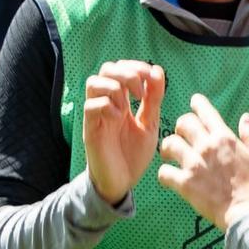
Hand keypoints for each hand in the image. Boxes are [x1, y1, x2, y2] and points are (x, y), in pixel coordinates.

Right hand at [83, 61, 165, 205]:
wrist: (122, 182)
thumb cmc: (134, 154)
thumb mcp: (149, 123)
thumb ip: (153, 99)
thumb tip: (158, 71)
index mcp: (121, 99)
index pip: (121, 68)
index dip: (137, 66)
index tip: (153, 77)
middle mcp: (107, 103)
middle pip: (106, 69)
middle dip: (127, 72)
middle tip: (141, 91)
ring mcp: (96, 115)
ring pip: (93, 82)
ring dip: (115, 87)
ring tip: (128, 105)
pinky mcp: (90, 129)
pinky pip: (90, 106)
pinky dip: (107, 105)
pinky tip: (118, 118)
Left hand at [158, 94, 248, 231]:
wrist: (248, 214)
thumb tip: (246, 117)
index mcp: (225, 138)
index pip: (206, 112)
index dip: (198, 103)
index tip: (195, 102)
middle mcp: (207, 147)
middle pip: (183, 123)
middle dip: (182, 125)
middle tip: (184, 134)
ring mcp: (194, 165)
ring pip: (169, 143)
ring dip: (168, 147)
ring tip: (170, 154)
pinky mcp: (185, 184)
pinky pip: (164, 172)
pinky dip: (164, 174)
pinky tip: (168, 177)